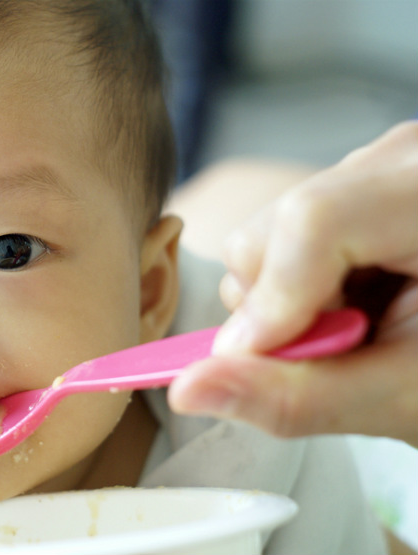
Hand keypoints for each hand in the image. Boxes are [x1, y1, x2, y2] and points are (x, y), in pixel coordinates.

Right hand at [168, 121, 417, 446]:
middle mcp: (402, 158)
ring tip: (358, 325)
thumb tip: (187, 387)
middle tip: (347, 348)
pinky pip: (278, 232)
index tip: (263, 363)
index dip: (274, 299)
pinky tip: (356, 300)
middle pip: (272, 228)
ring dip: (286, 302)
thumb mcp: (406, 396)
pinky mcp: (355, 179)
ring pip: (262, 232)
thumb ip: (296, 395)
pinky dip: (296, 284)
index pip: (316, 222)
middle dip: (277, 310)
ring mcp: (376, 163)